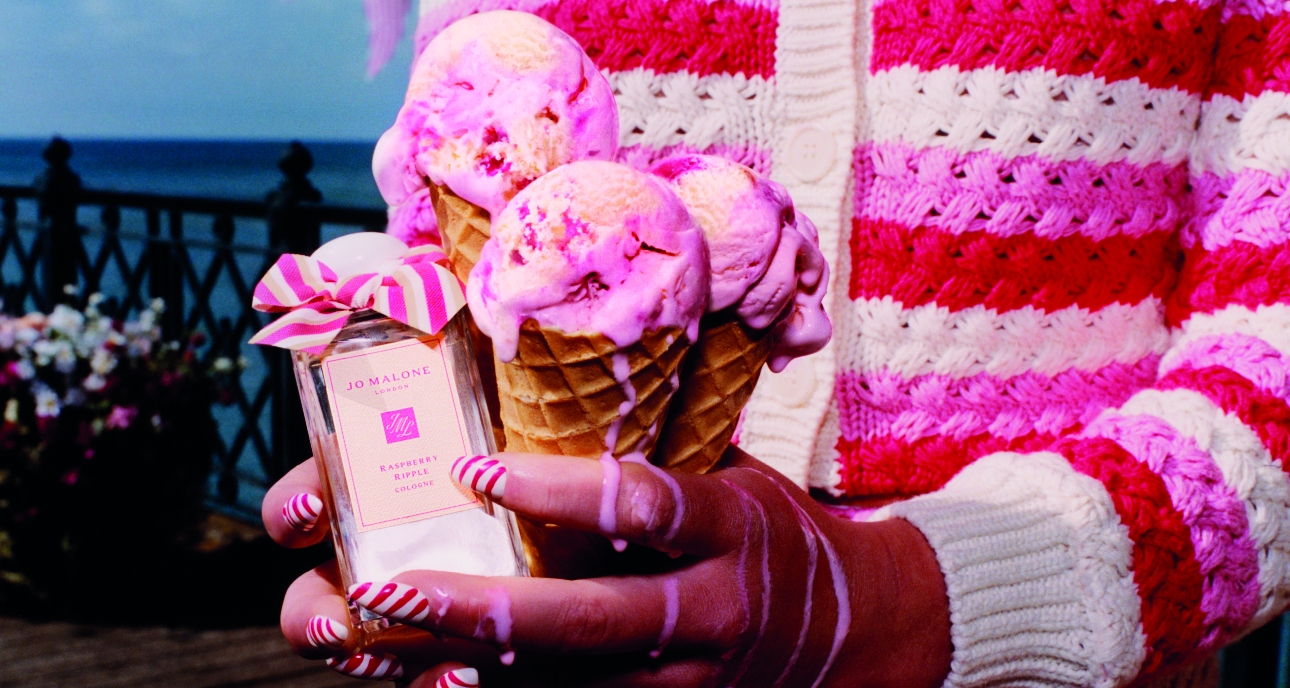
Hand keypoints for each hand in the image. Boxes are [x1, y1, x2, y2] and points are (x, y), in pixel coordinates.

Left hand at [264, 448, 951, 685]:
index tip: (471, 468)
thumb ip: (653, 452)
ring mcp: (690, 681)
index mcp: (726, 526)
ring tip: (373, 645)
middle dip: (477, 607)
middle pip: (586, 621)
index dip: (556, 491)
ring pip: (569, 687)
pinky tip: (432, 684)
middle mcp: (708, 610)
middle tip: (381, 586)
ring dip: (466, 667)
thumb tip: (543, 381)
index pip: (642, 504)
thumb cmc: (770, 533)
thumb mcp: (732, 475)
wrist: (855, 633)